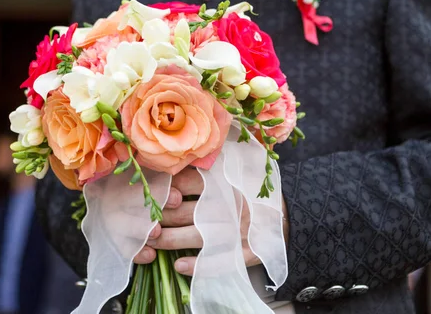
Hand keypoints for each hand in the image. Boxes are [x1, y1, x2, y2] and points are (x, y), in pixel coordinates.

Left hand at [133, 167, 289, 275]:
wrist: (289, 210)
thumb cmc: (251, 188)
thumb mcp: (232, 170)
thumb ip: (204, 167)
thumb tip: (171, 164)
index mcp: (225, 181)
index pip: (187, 183)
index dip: (164, 191)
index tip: (149, 197)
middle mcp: (230, 204)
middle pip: (186, 211)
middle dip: (160, 219)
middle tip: (142, 223)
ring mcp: (238, 229)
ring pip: (197, 236)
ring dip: (171, 241)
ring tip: (153, 243)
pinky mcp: (247, 251)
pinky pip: (220, 261)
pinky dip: (198, 265)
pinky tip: (179, 266)